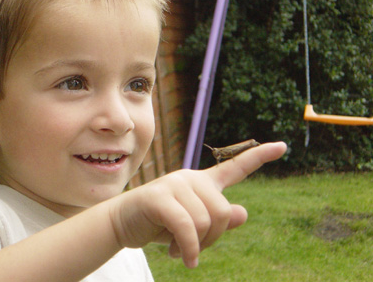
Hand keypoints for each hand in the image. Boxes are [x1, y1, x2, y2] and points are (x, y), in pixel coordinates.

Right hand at [108, 141, 286, 267]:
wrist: (122, 223)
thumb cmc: (160, 224)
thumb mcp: (192, 225)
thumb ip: (217, 219)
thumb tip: (243, 212)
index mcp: (202, 183)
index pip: (235, 168)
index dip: (259, 157)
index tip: (283, 147)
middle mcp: (191, 178)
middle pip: (222, 212)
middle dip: (212, 238)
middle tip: (193, 249)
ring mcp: (174, 184)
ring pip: (205, 221)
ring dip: (196, 247)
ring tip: (180, 251)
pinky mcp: (159, 196)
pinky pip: (186, 227)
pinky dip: (189, 248)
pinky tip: (184, 259)